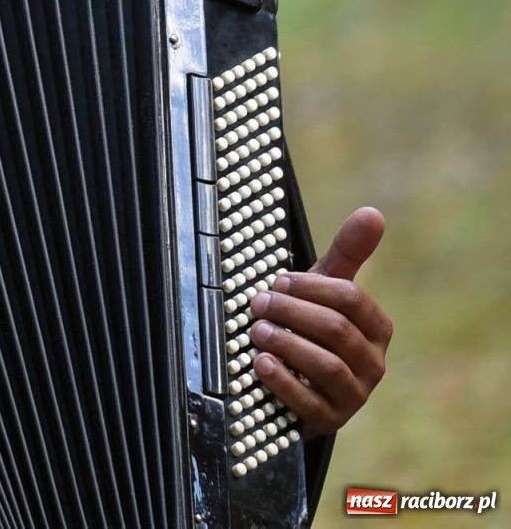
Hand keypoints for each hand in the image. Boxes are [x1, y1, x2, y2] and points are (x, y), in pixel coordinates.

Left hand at [248, 206, 391, 438]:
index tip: (277, 280)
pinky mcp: (331, 420)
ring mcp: (354, 395)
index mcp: (376, 328)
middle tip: (258, 302)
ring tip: (256, 330)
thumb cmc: (310, 326)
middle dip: (293, 312)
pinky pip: (310, 403)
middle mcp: (372, 363)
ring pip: (327, 365)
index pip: (352, 300)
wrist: (298, 383)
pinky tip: (259, 363)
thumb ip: (348, 254)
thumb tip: (373, 212)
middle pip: (337, 330)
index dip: (311, 287)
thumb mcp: (325, 290)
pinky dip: (283, 381)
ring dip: (287, 343)